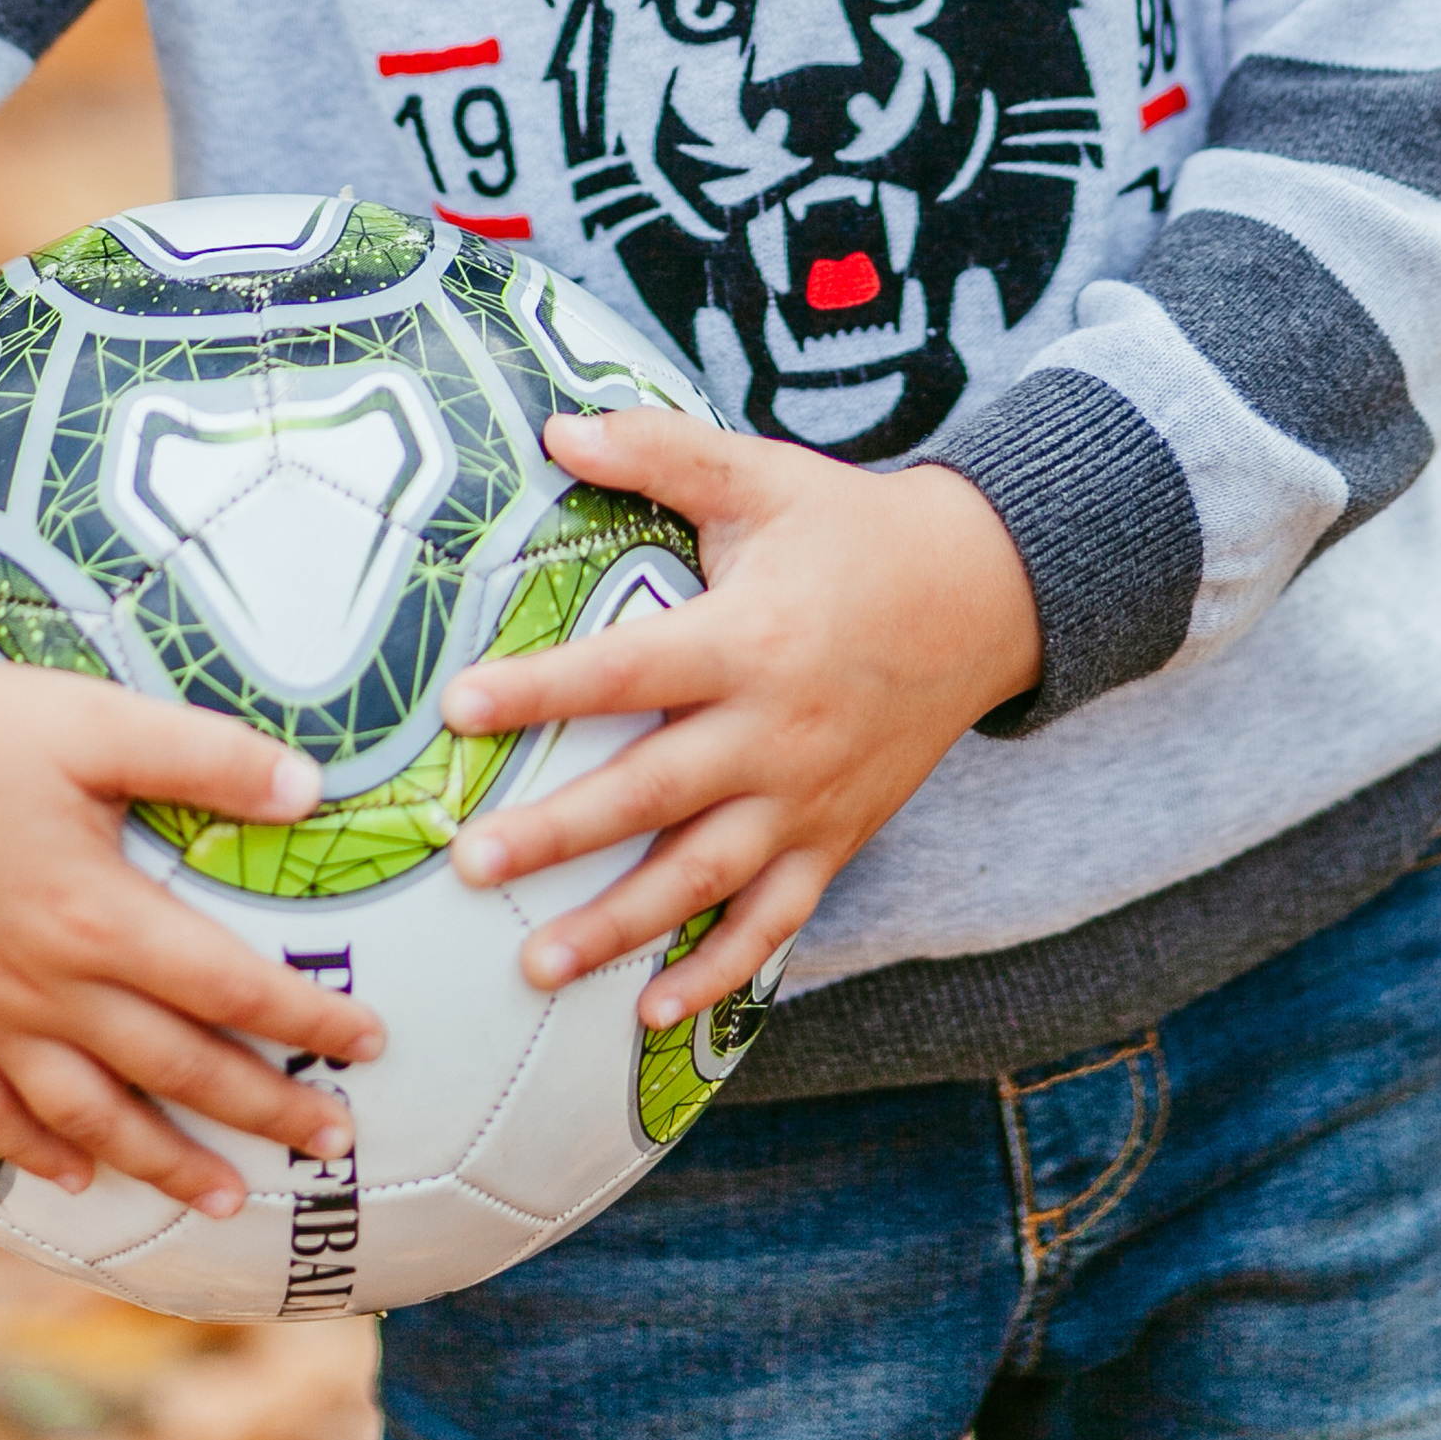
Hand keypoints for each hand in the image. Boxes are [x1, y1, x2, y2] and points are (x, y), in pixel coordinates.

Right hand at [0, 543, 383, 1211]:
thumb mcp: (97, 719)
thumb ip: (206, 754)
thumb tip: (311, 786)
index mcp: (96, 914)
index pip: (227, 986)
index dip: (304, 1018)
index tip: (369, 1040)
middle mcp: (44, 984)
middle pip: (174, 1067)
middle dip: (263, 1109)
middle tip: (334, 1143)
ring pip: (88, 1114)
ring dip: (164, 1162)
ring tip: (229, 1198)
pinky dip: (40, 1153)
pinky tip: (77, 1175)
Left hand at [442, 410, 1040, 1024]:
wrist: (981, 595)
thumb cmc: (849, 527)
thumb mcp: (760, 474)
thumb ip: (659, 448)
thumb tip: (557, 426)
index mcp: (746, 636)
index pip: (625, 670)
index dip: (540, 688)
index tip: (459, 707)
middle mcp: (773, 730)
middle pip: (650, 793)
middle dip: (556, 833)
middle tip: (469, 864)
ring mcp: (807, 798)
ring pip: (702, 879)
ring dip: (618, 927)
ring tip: (533, 966)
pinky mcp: (835, 840)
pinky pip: (773, 923)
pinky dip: (718, 974)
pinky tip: (653, 1013)